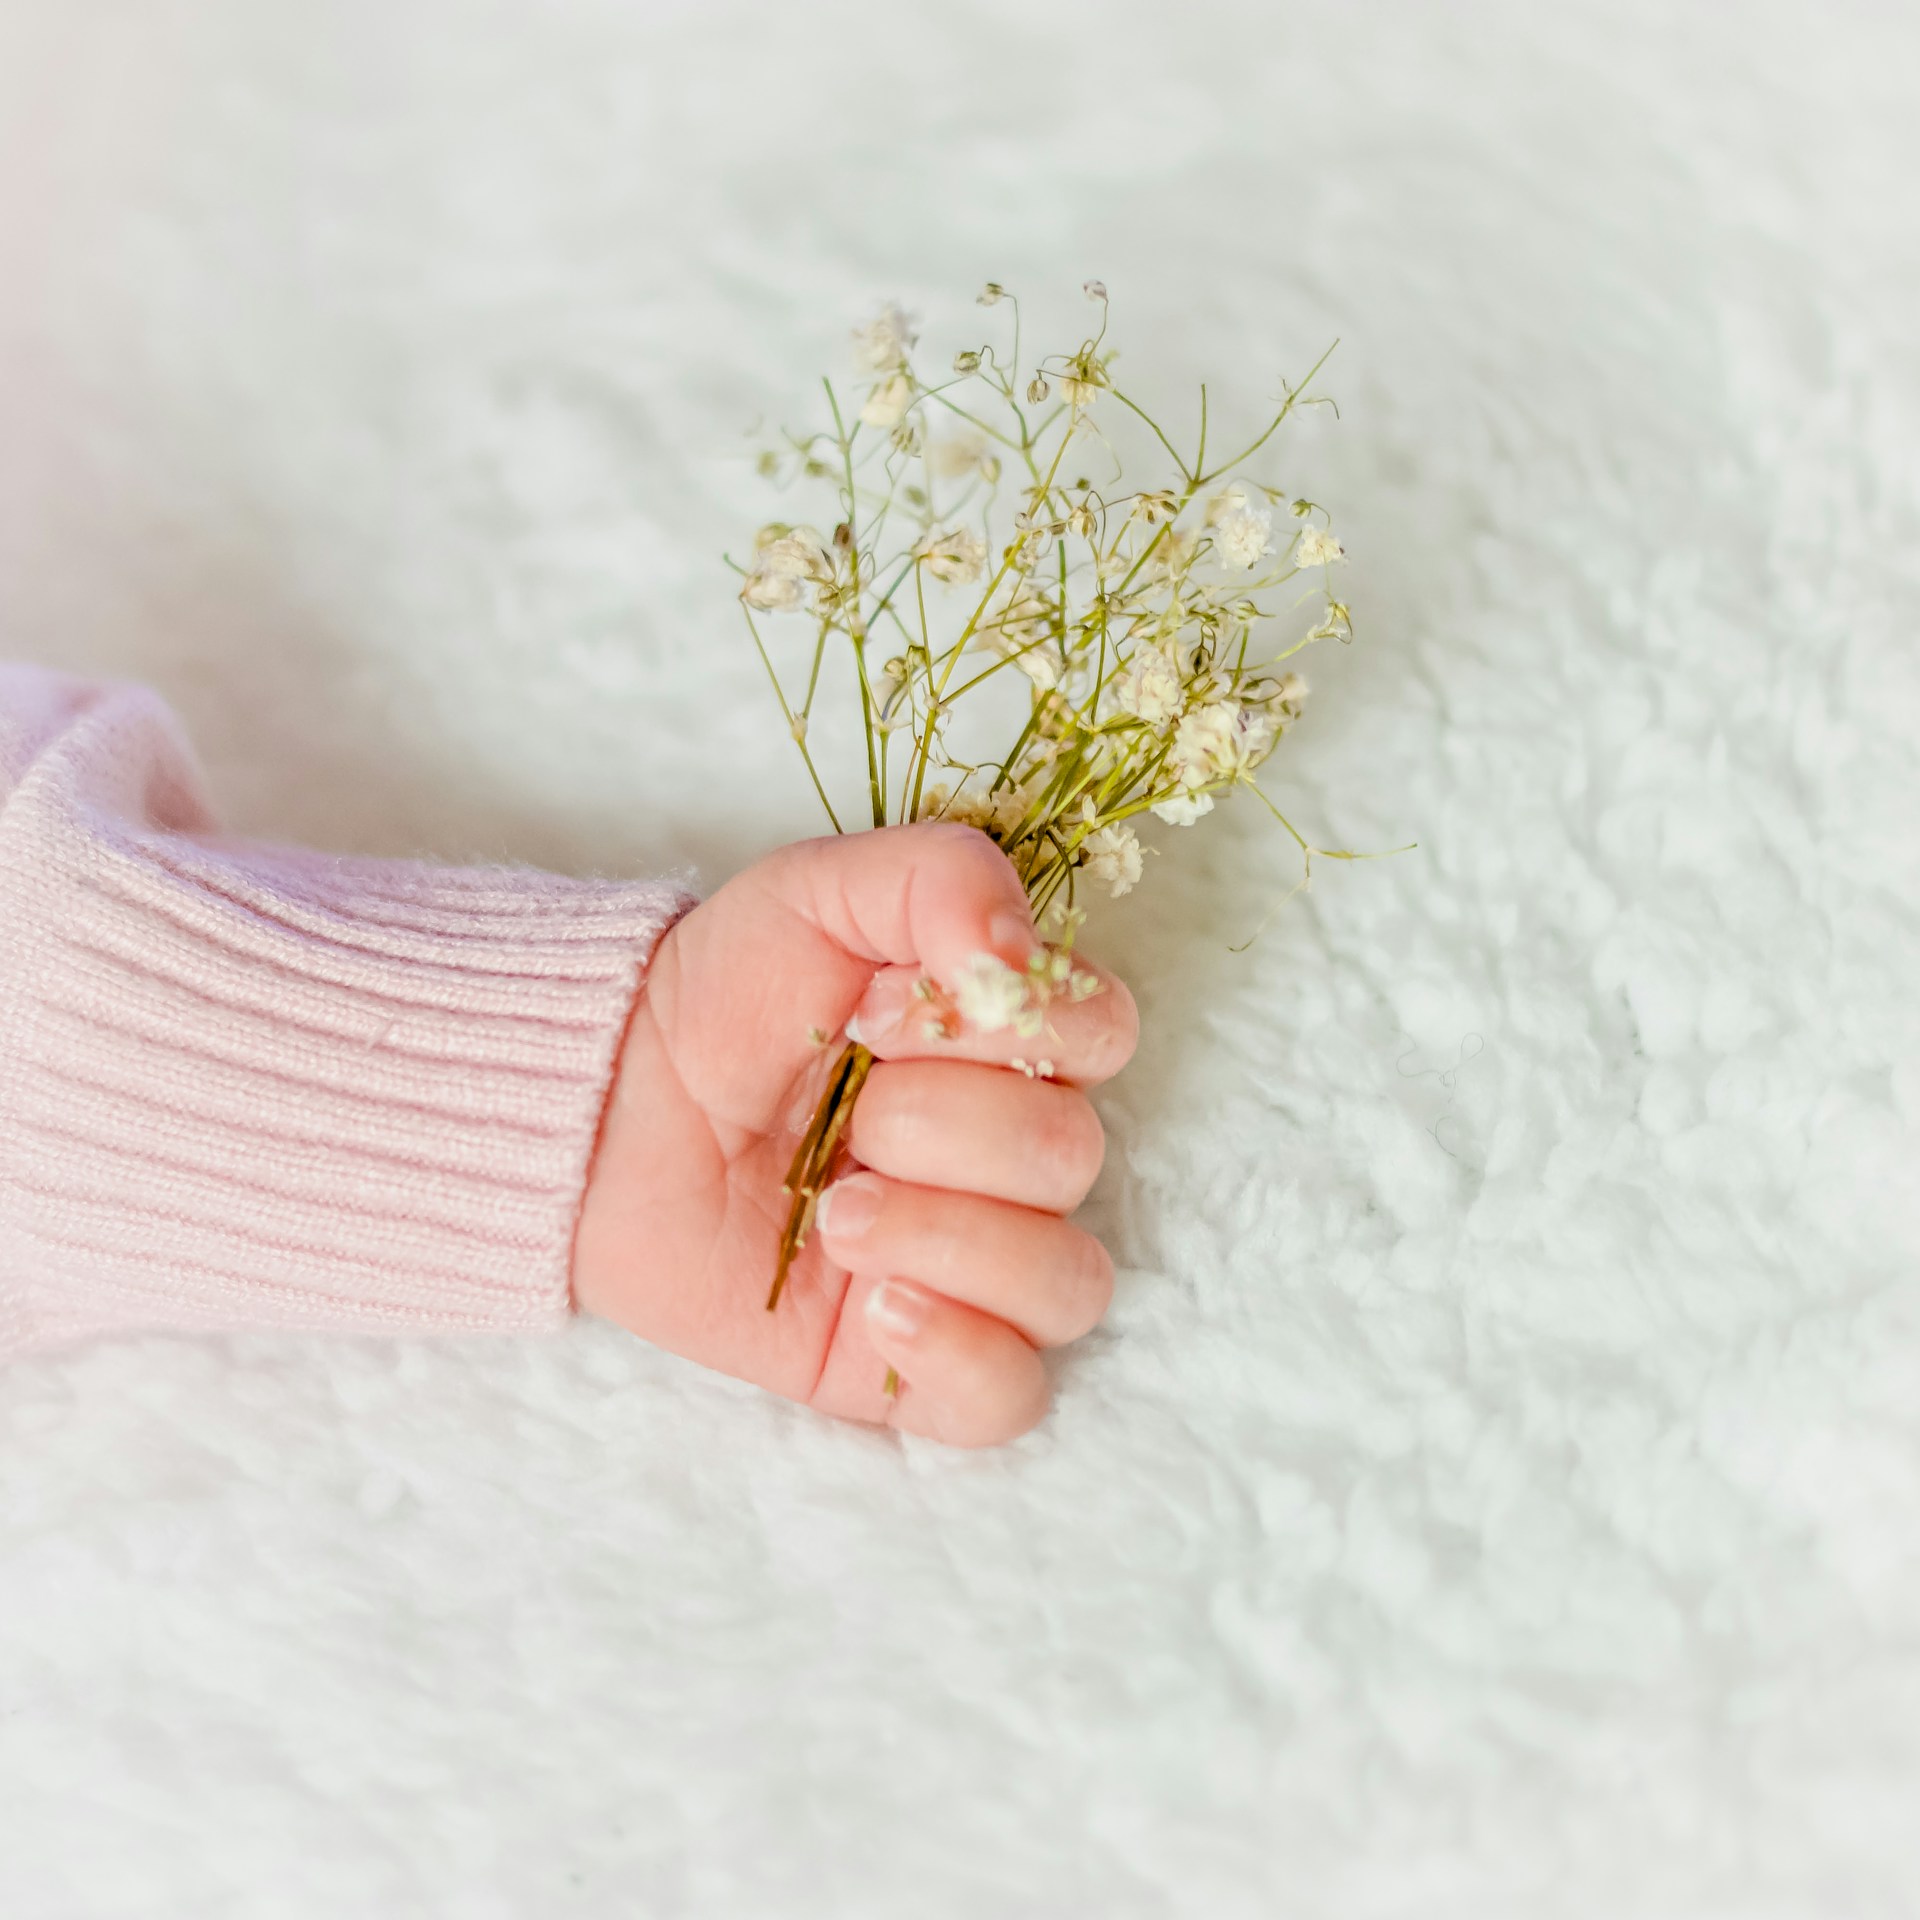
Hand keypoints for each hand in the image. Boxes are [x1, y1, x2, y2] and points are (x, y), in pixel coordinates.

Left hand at [571, 823, 1137, 1446]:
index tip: (871, 1013)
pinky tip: (873, 1306)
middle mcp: (1012, 1157)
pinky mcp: (919, 1363)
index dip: (996, 1025)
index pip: (1102, 1031)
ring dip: (944, 1239)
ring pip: (1066, 1282)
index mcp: (1010, 1043)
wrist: (608, 1112)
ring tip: (834, 1218)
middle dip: (936, 1125)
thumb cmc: (723, 1000)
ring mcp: (975, 1267)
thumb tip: (1018, 960)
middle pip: (1069, 1155)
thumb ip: (936, 878)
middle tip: (838, 1116)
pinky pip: (1012, 1395)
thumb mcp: (815, 892)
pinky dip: (958, 1351)